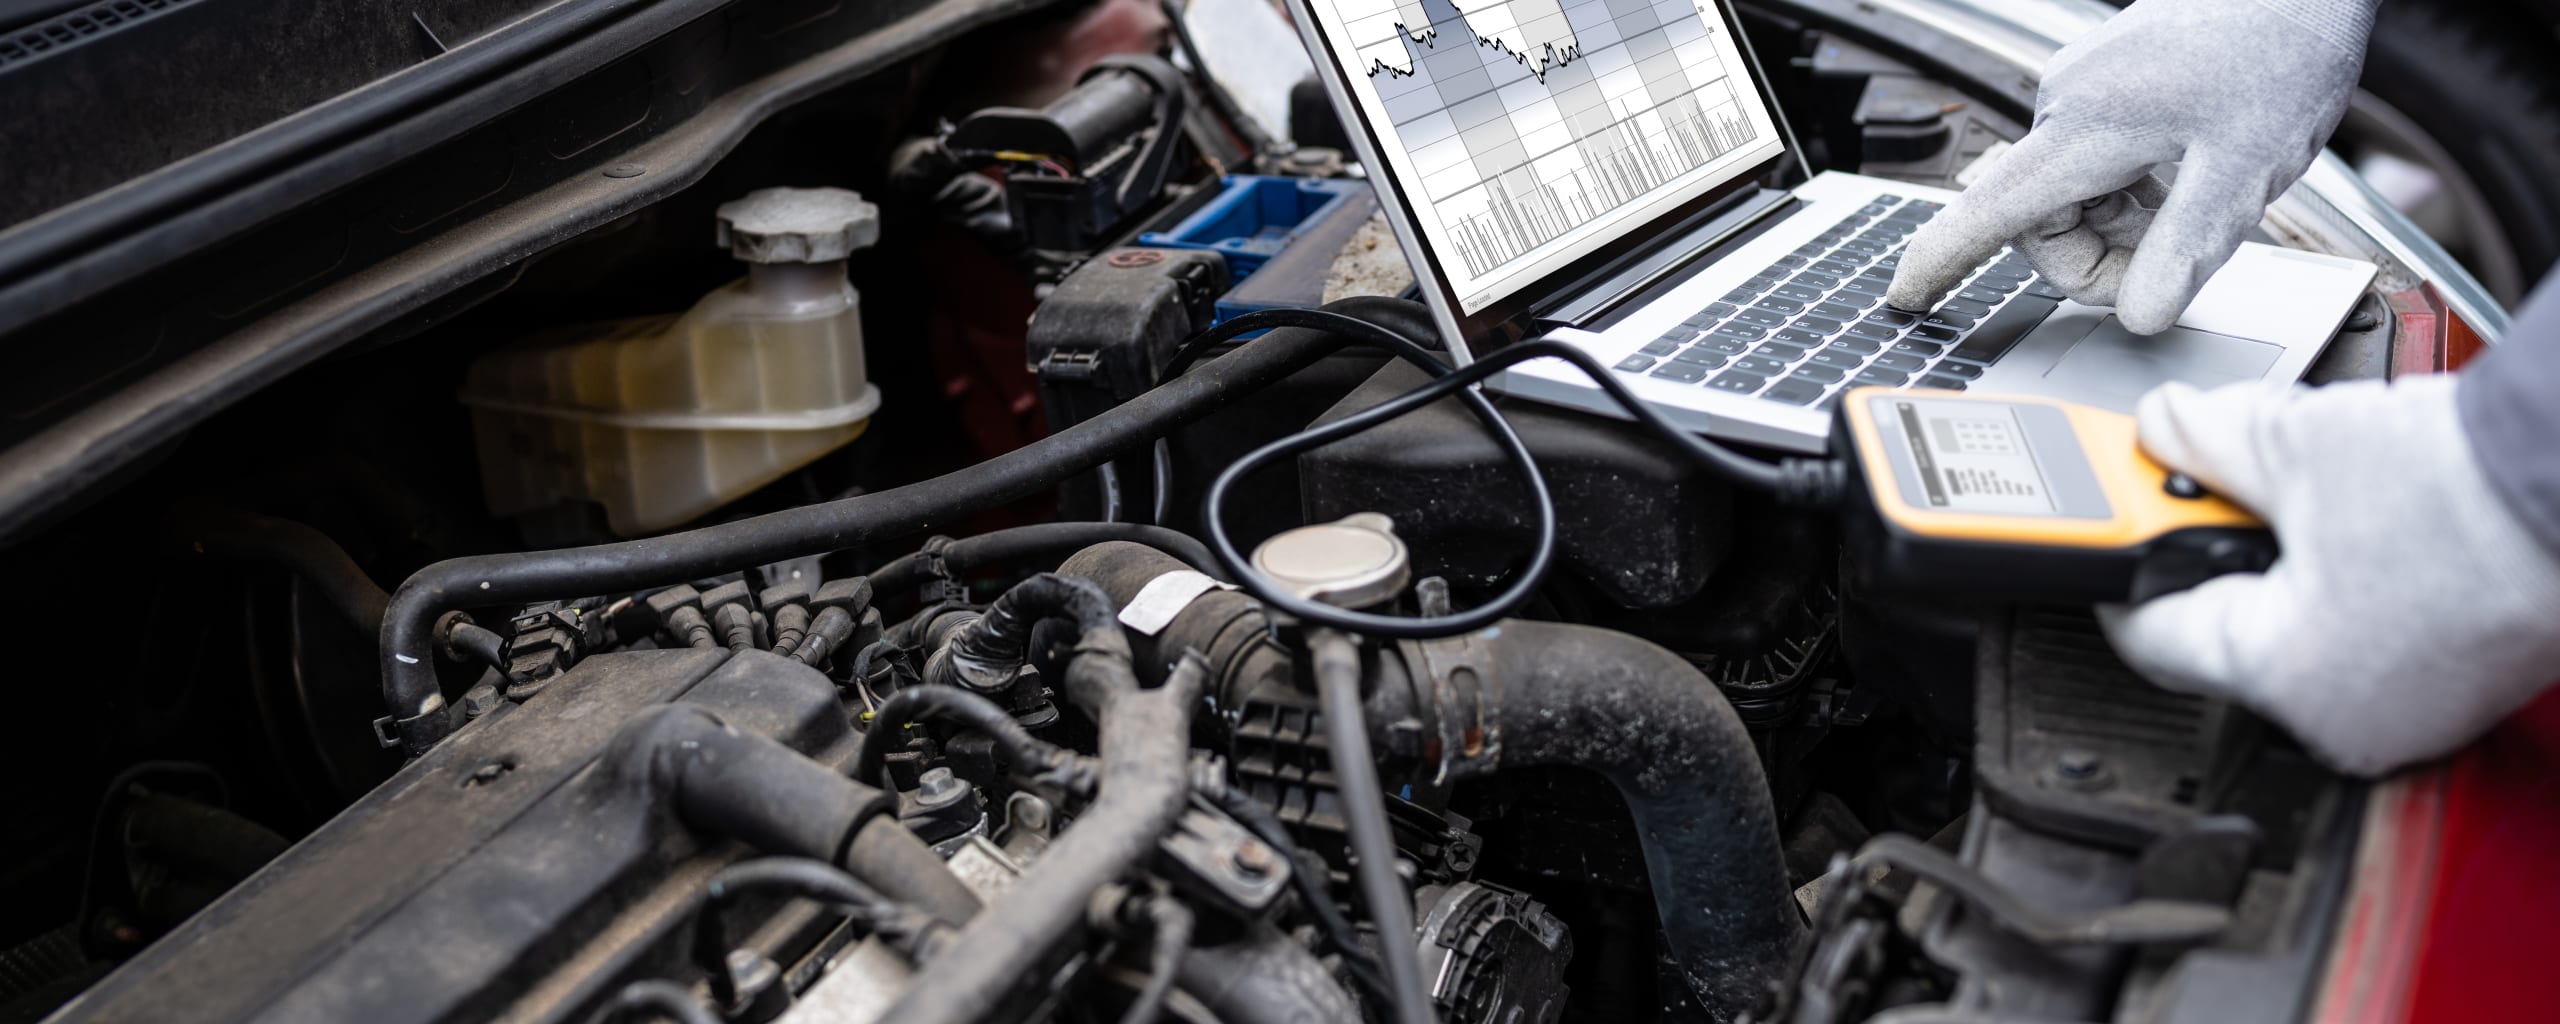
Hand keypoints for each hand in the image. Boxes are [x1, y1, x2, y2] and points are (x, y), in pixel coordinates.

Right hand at [1886, 0, 2375, 332]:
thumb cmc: (2279, 50)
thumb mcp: (2244, 168)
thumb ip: (2185, 248)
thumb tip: (2141, 315)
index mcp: (2085, 127)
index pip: (1991, 210)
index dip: (1942, 261)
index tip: (1905, 296)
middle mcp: (2066, 104)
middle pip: (2041, 219)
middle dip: (2098, 259)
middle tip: (2174, 265)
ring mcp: (2080, 89)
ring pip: (2071, 196)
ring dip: (2122, 225)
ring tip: (2196, 204)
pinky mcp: (2102, 83)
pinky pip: (2093, 163)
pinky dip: (2131, 190)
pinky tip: (2185, 171)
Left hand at [2097, 378, 2559, 776]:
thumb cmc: (2473, 489)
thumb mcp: (2297, 446)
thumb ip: (2205, 439)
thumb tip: (2161, 427)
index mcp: (2285, 680)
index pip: (2150, 632)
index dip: (2123, 562)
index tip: (2113, 524)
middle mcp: (2344, 721)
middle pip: (2224, 629)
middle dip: (2213, 549)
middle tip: (2215, 485)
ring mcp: (2410, 713)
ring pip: (2299, 632)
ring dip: (2286, 562)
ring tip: (2310, 497)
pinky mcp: (2458, 687)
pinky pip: (2367, 635)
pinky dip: (2350, 581)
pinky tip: (2370, 526)